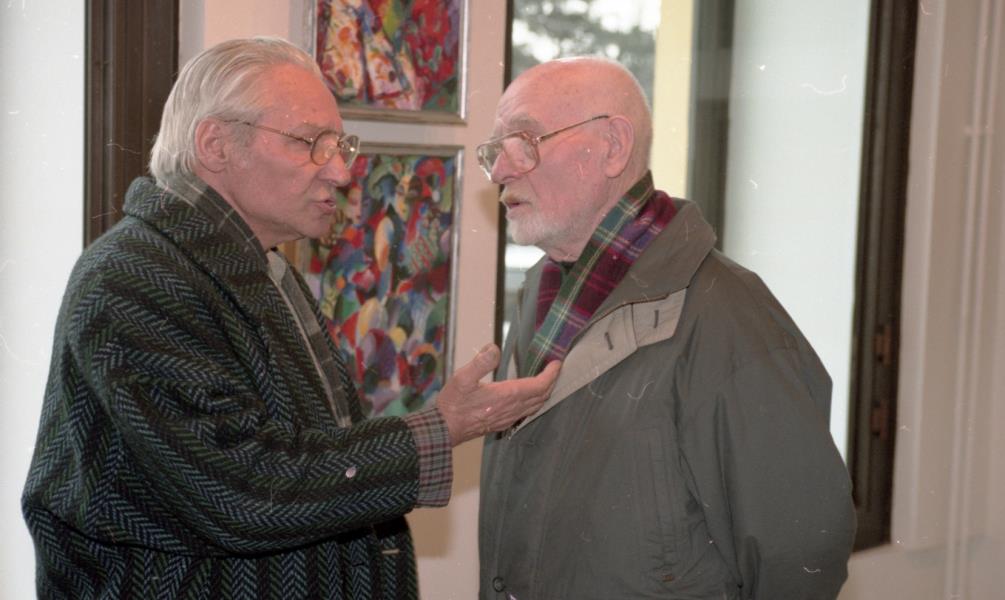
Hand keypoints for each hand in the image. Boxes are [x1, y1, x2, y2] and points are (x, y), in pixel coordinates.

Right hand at [436, 344, 560, 445]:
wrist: (445, 429)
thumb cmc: (453, 403)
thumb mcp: (462, 377)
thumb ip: (480, 362)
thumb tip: (494, 348)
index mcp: (507, 396)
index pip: (539, 386)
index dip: (551, 374)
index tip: (557, 363)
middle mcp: (512, 409)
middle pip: (541, 396)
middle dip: (551, 382)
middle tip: (554, 370)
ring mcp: (508, 418)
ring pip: (535, 406)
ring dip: (544, 393)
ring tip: (545, 381)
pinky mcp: (502, 424)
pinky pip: (526, 413)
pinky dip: (534, 403)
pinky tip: (527, 398)